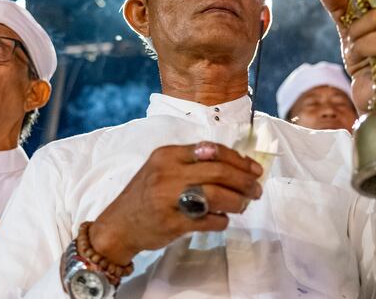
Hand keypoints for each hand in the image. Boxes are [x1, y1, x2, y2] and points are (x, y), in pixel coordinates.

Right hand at [88, 142, 262, 265]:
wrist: (118, 225)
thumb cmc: (146, 194)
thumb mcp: (162, 169)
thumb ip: (192, 163)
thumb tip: (237, 166)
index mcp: (168, 154)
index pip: (212, 150)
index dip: (238, 160)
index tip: (254, 169)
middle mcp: (168, 173)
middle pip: (219, 171)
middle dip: (245, 181)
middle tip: (257, 190)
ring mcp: (169, 198)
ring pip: (217, 195)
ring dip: (238, 201)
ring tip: (244, 205)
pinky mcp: (172, 223)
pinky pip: (209, 220)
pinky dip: (222, 220)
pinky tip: (222, 220)